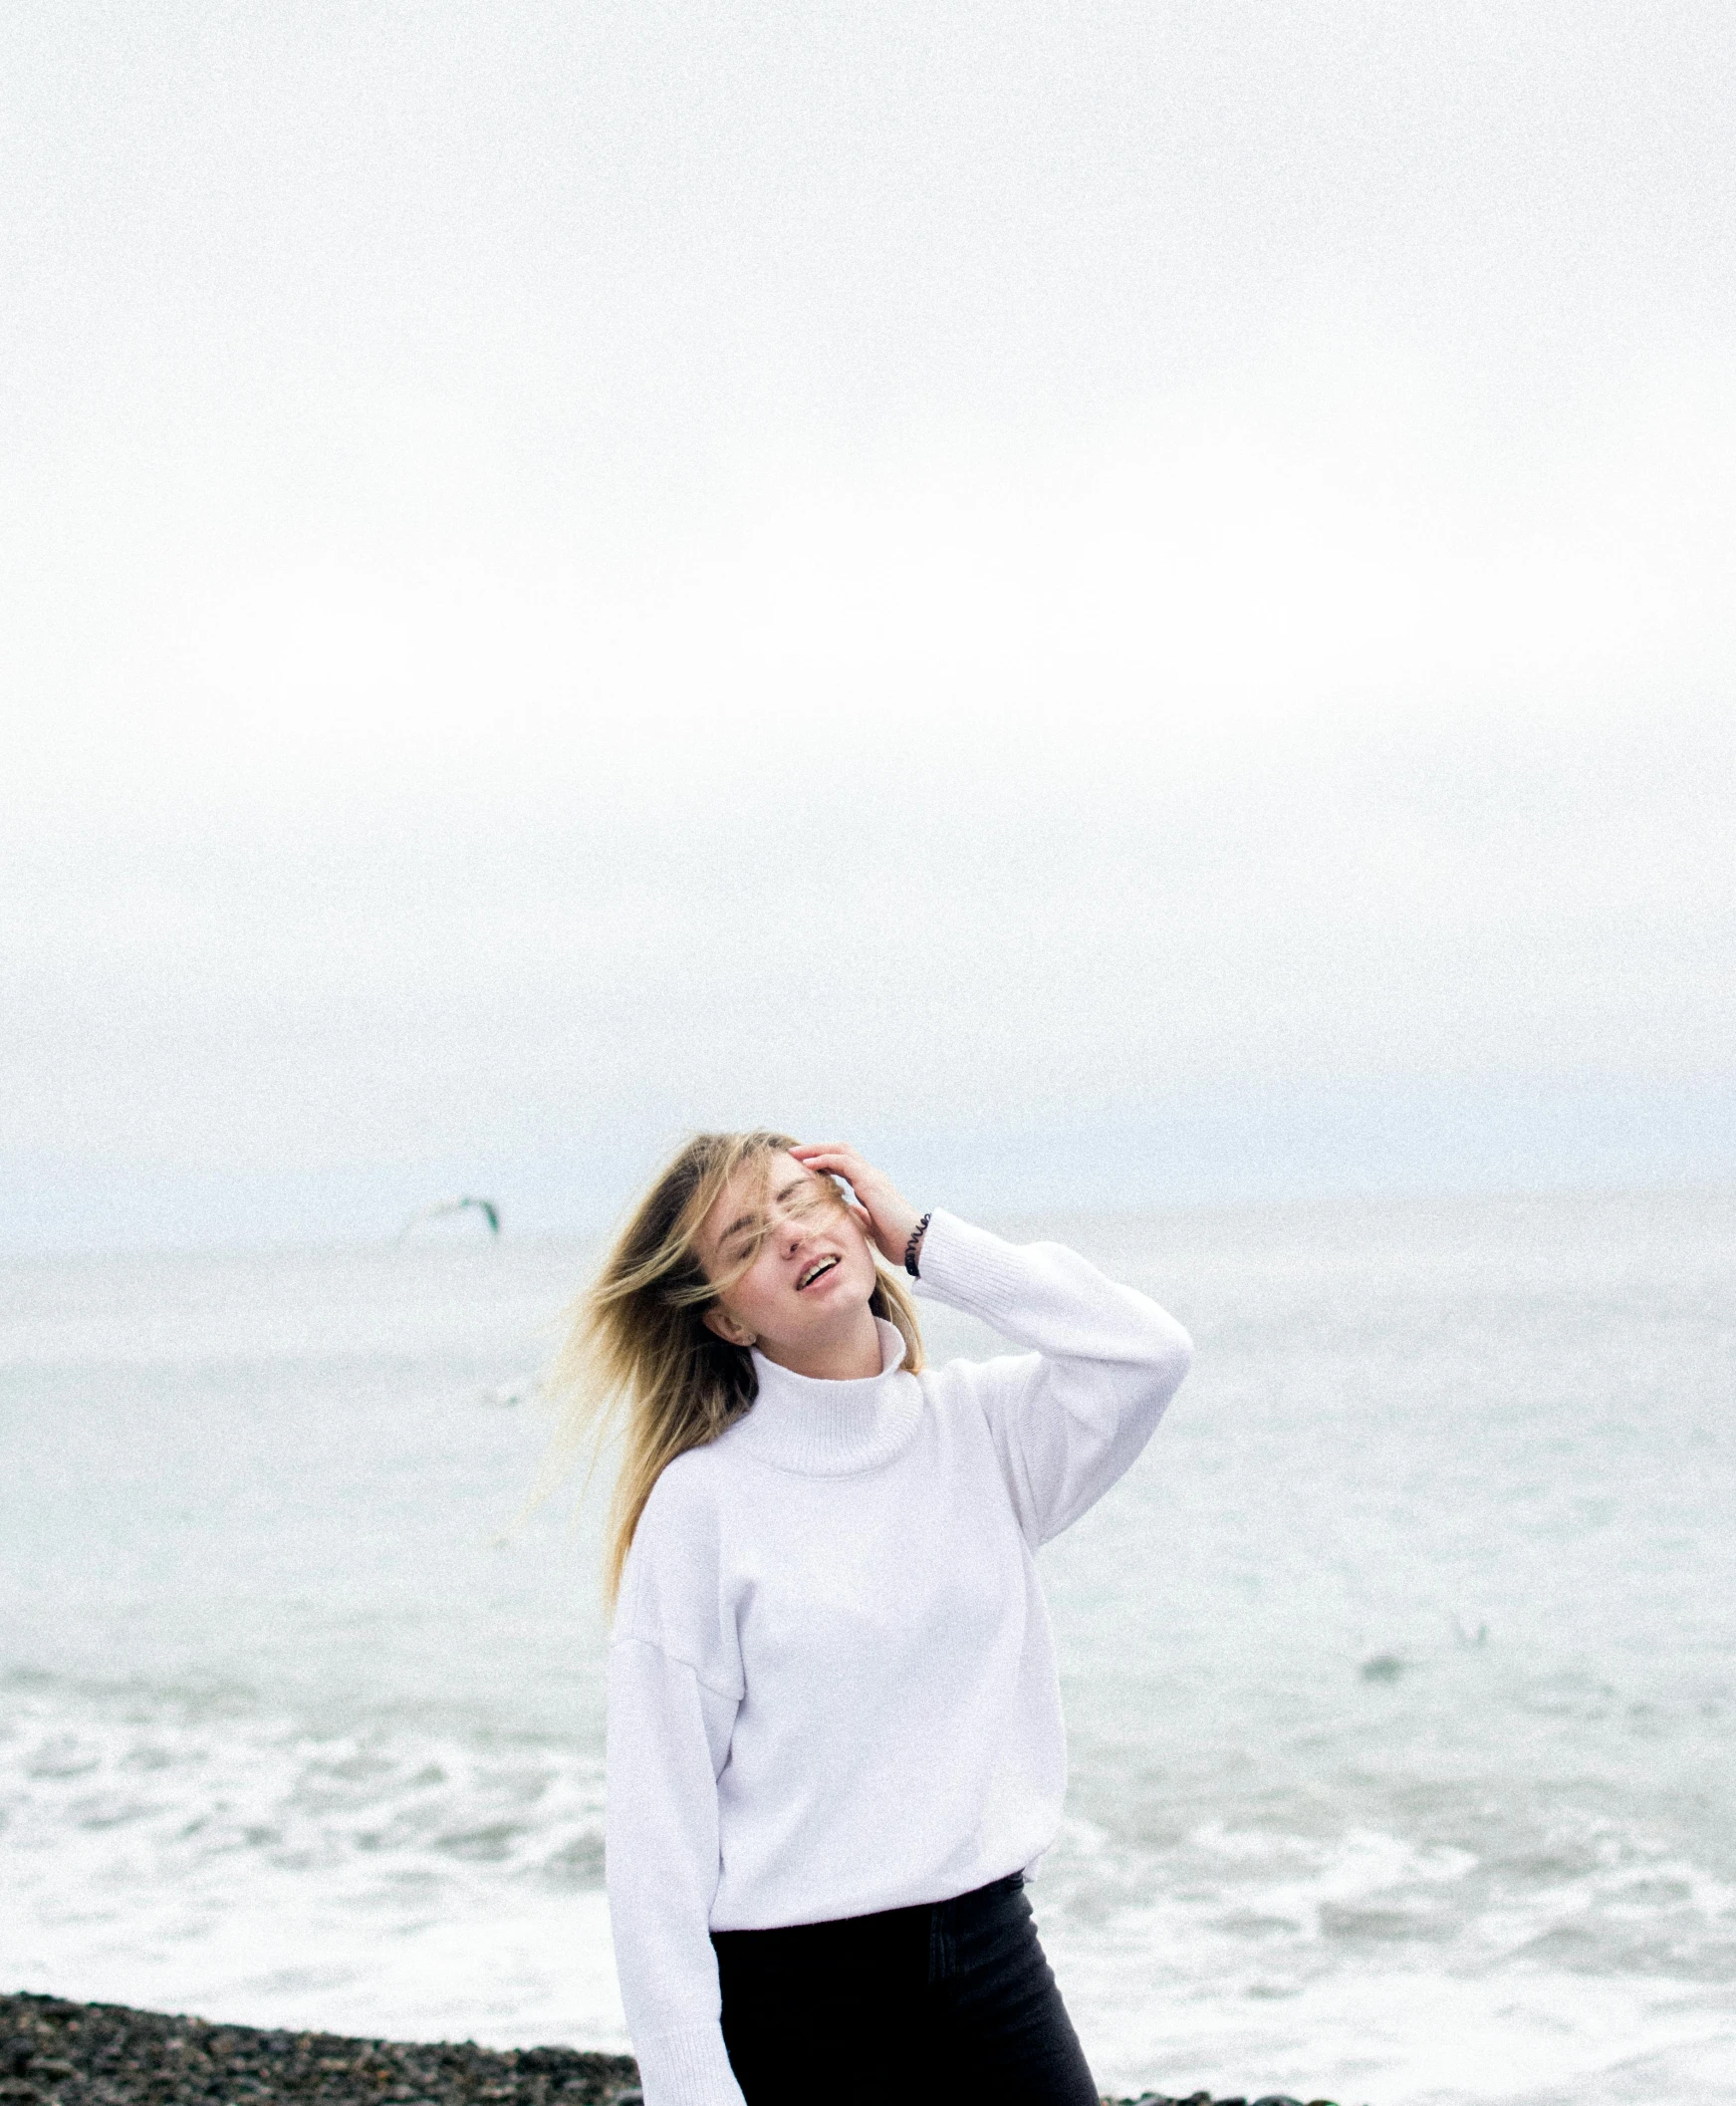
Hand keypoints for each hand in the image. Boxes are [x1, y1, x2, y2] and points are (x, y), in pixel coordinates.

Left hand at [789, 1142, 923, 1269]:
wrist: (917, 1244)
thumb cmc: (897, 1240)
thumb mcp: (871, 1227)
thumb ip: (861, 1215)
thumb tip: (848, 1210)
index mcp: (871, 1187)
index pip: (844, 1165)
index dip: (824, 1162)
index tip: (803, 1166)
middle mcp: (872, 1177)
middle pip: (841, 1151)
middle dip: (816, 1149)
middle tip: (794, 1153)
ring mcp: (872, 1177)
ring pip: (841, 1150)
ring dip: (816, 1150)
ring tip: (796, 1153)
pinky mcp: (871, 1183)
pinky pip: (844, 1162)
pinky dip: (824, 1160)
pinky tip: (807, 1165)